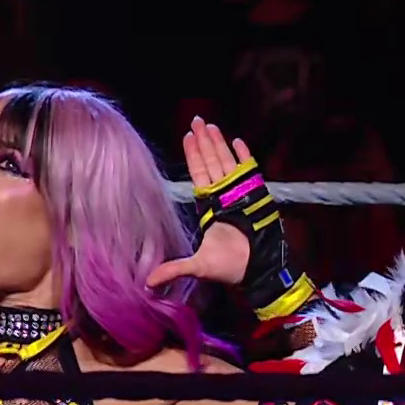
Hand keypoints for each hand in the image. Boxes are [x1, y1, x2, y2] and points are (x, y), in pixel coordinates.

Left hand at [146, 117, 253, 288]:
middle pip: (212, 163)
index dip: (194, 156)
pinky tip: (238, 141)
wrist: (257, 269)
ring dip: (220, 144)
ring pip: (227, 162)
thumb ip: (173, 269)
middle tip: (197, 120)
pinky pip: (249, 171)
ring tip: (212, 125)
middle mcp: (224, 197)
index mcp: (210, 207)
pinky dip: (244, 156)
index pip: (199, 175)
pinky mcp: (257, 196)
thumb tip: (147, 284)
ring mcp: (241, 195)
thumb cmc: (229, 267)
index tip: (188, 137)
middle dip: (205, 142)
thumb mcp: (197, 266)